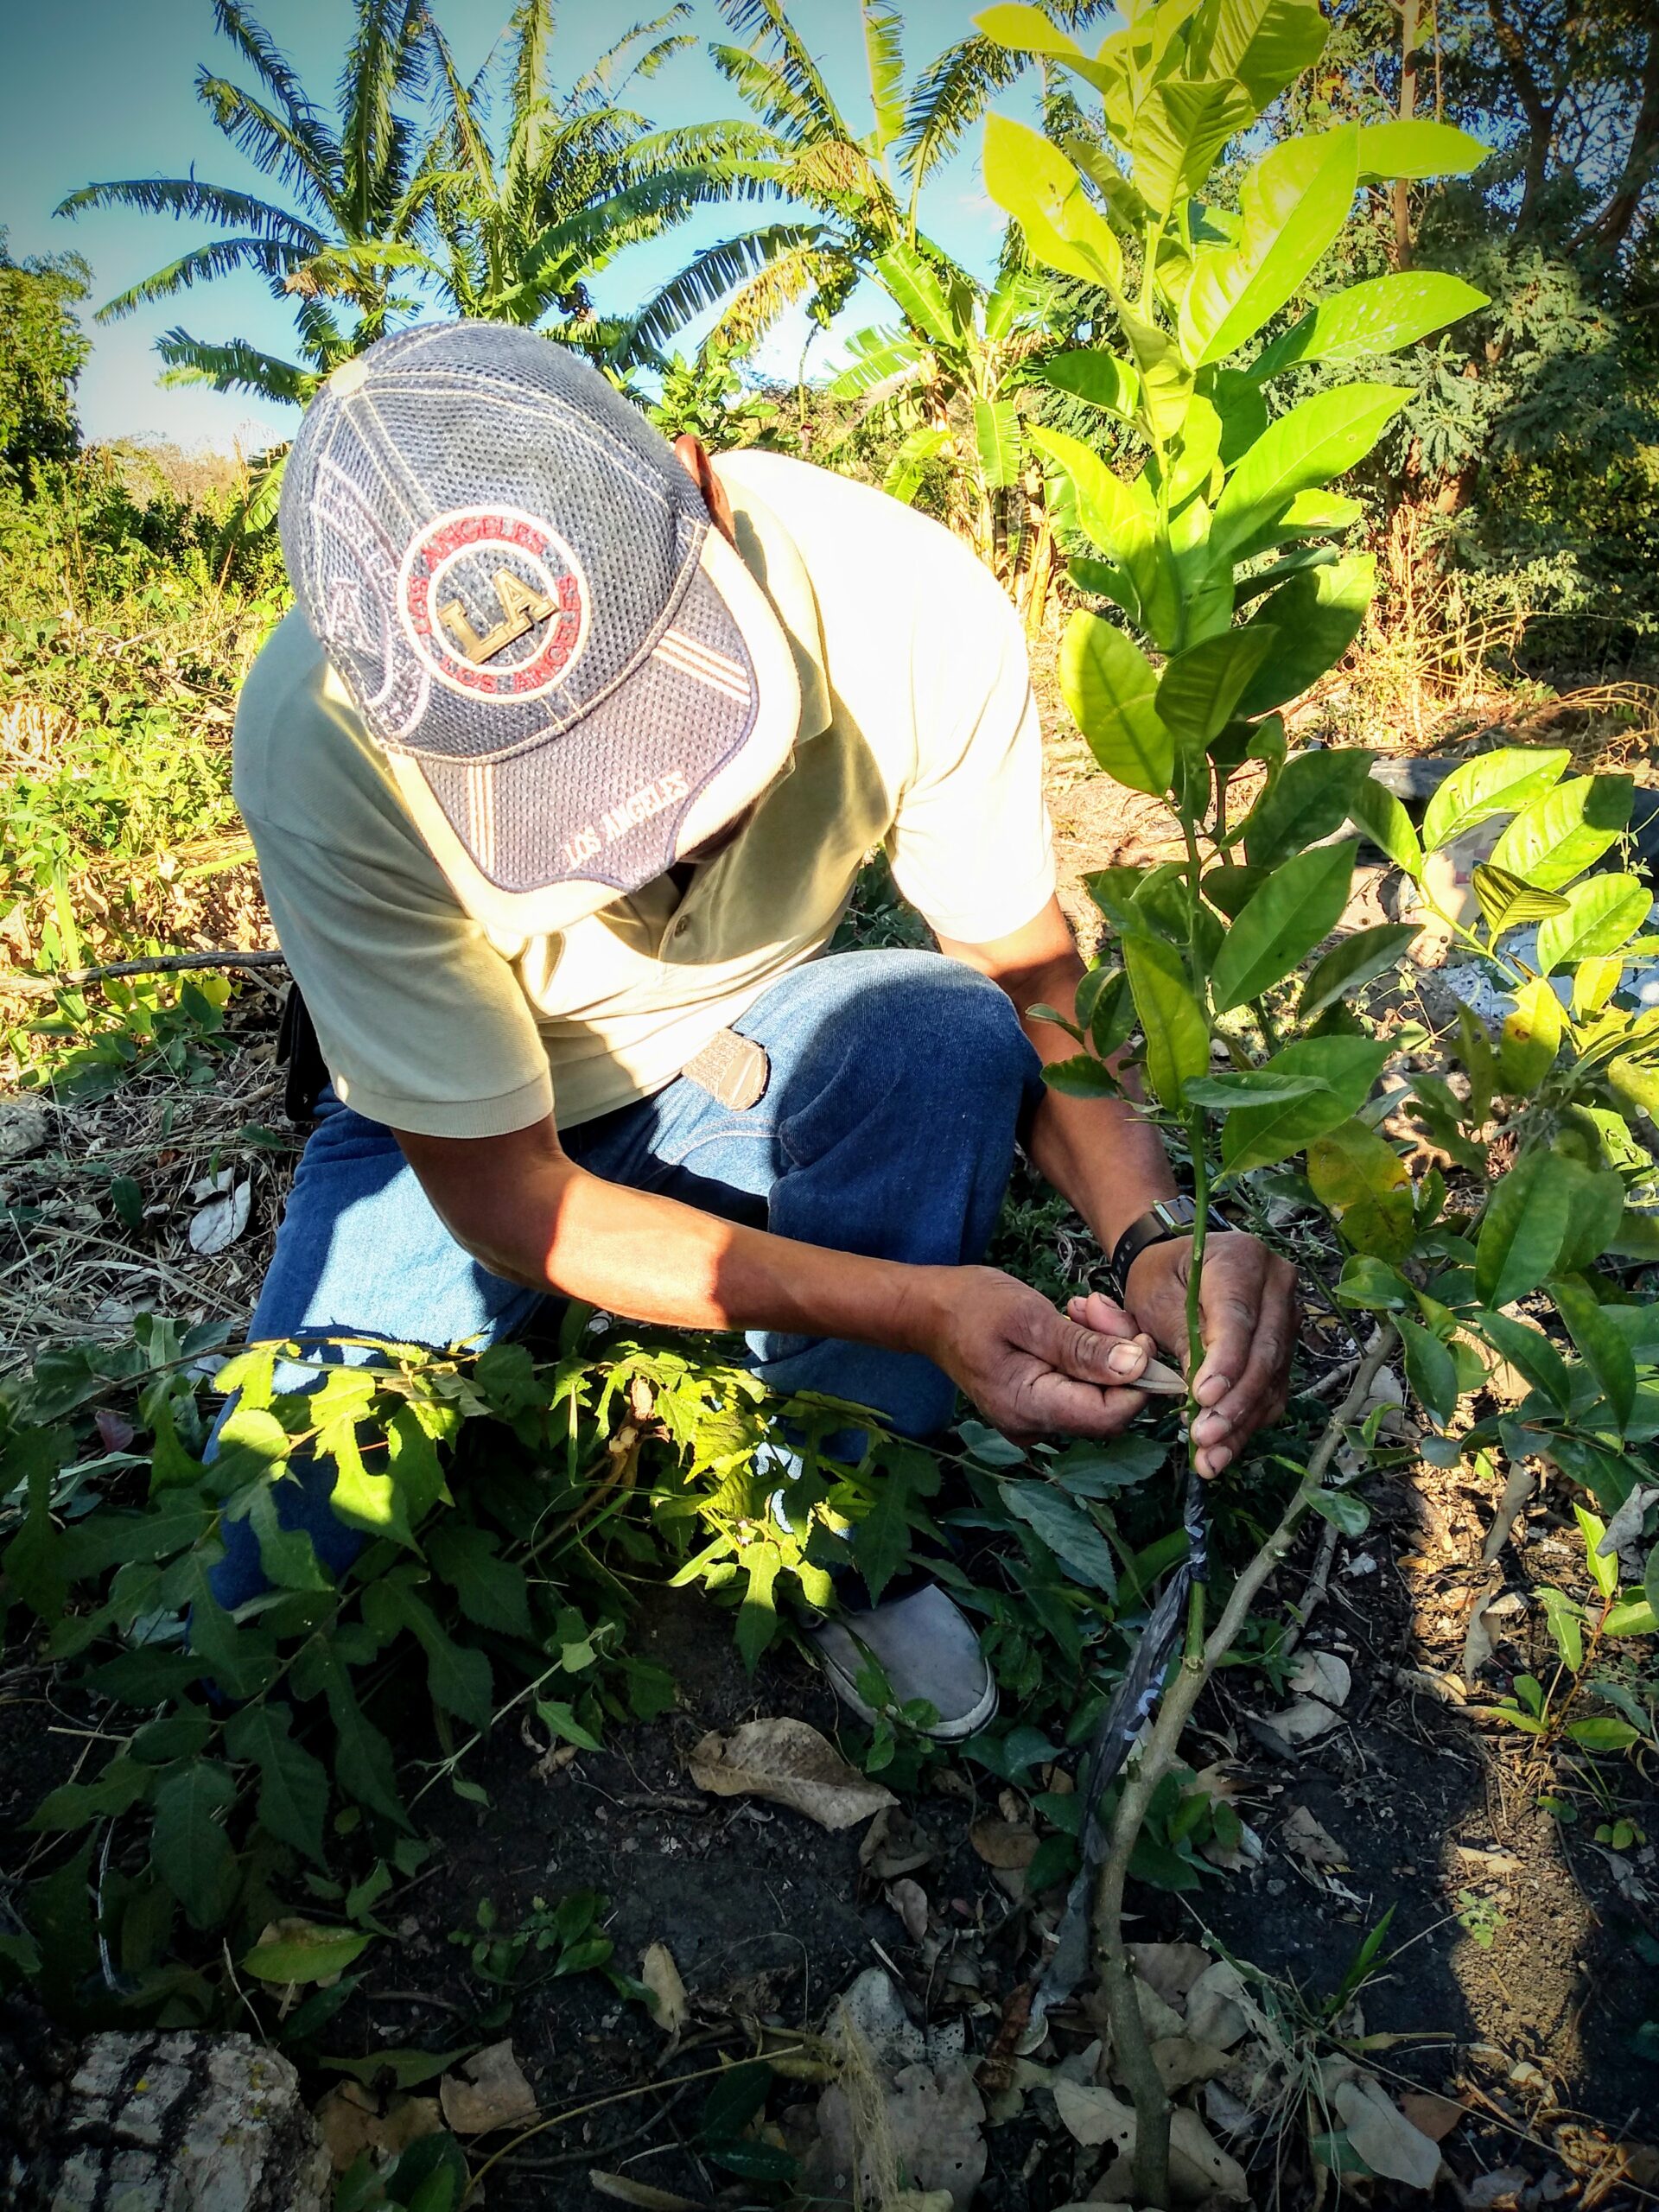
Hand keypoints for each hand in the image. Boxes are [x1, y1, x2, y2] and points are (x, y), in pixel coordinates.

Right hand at [922, 1267, 1157, 1443]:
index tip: (1139, 1335)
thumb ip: (1082, 1347)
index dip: (1138, 1380)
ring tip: (1082, 1306)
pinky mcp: (1036, 1405)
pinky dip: (1086, 1353)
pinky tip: (1073, 1321)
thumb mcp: (1029, 1316)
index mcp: (1029, 1407)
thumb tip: (1136, 1366)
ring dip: (1102, 1348)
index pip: (1109, 1415)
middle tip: (1099, 1305)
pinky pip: (1079, 1386)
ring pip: (1096, 1393)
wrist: (928, 1311)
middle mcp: (1034, 1426)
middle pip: (1107, 1405)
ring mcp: (1034, 1419)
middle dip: (1119, 1355)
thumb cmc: (971, 1306)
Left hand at [1070, 1231, 1297, 1476]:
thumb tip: (1201, 1393)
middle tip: (1204, 1438)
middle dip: (1234, 1402)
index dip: (1225, 1361)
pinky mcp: (1286, 1348)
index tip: (1203, 1398)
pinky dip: (1248, 1422)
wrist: (1176, 1269)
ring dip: (1241, 1422)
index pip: (1239, 1317)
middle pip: (1263, 1353)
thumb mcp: (1156, 1299)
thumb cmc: (1160, 1279)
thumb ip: (1180, 1338)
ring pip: (1271, 1379)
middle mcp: (1277, 1286)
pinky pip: (1273, 1390)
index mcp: (1242, 1259)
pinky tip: (1224, 1449)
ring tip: (1211, 1457)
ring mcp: (1287, 1318)